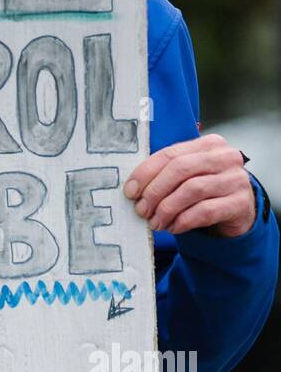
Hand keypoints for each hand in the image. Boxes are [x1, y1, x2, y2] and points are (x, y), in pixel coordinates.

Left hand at [124, 134, 255, 237]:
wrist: (238, 210)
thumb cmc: (207, 189)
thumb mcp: (188, 175)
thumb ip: (166, 173)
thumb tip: (133, 188)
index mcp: (208, 144)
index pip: (170, 154)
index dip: (146, 173)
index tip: (130, 191)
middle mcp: (225, 157)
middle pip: (180, 169)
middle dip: (155, 191)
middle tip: (141, 210)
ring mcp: (236, 179)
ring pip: (192, 190)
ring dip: (167, 209)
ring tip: (155, 222)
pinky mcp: (240, 202)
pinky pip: (205, 211)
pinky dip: (183, 221)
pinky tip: (173, 227)